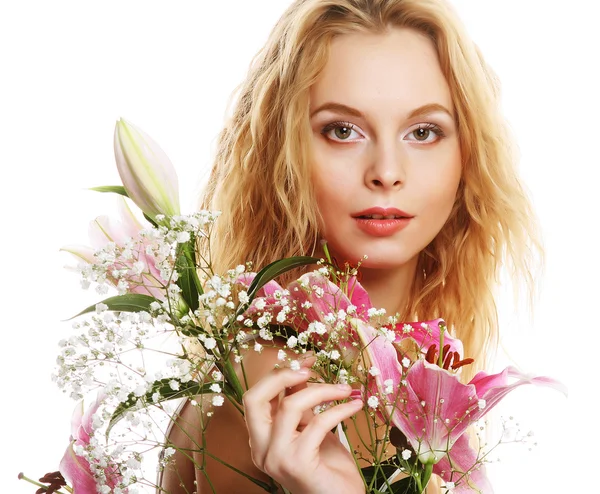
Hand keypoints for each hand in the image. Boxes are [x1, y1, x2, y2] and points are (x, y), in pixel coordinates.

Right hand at [242, 357, 364, 493]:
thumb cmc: (328, 469)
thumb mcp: (311, 428)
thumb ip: (303, 402)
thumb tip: (302, 368)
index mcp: (260, 439)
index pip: (254, 397)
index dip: (278, 374)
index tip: (306, 360)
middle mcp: (260, 449)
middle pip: (254, 399)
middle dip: (282, 375)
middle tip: (311, 368)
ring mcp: (275, 457)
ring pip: (289, 406)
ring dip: (322, 390)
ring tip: (345, 390)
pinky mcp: (296, 463)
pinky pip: (318, 423)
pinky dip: (339, 409)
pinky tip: (355, 406)